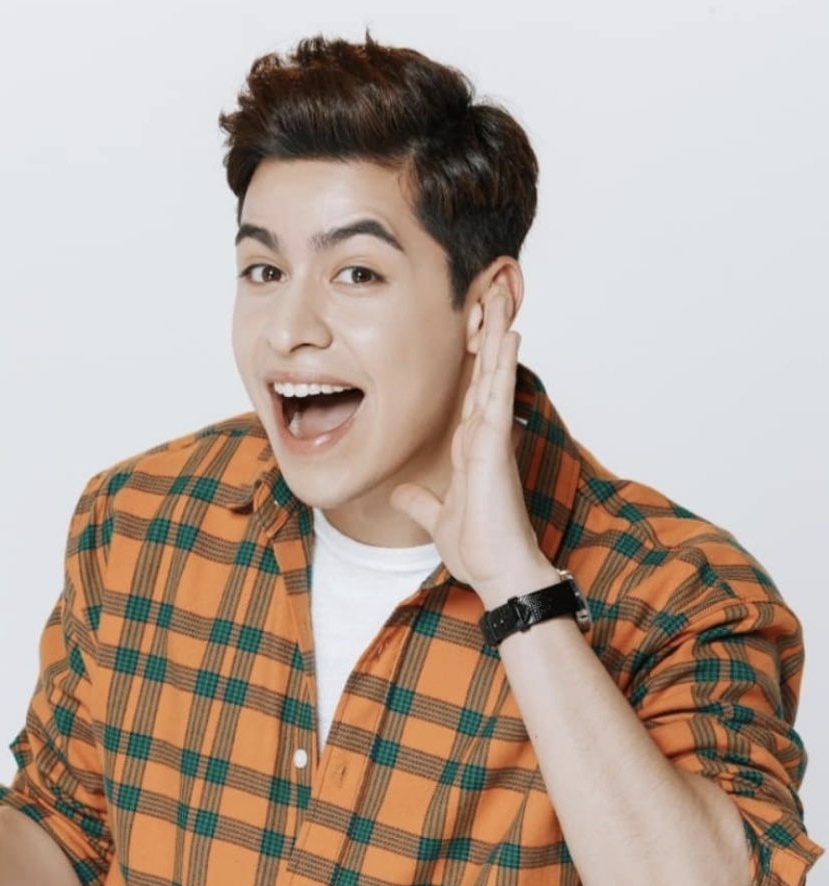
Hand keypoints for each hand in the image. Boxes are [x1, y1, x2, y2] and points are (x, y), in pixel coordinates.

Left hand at [391, 281, 556, 606]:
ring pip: (494, 373)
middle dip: (487, 331)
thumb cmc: (479, 549)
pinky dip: (501, 364)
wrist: (498, 573)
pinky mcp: (496, 447)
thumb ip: (420, 501)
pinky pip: (498, 396)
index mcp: (470, 447)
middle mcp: (484, 436)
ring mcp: (492, 438)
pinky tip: (507, 333)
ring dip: (497, 332)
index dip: (471, 357)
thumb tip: (402, 492)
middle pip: (484, 372)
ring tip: (500, 291)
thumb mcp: (435, 518)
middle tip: (490, 288)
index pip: (469, 391)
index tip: (471, 325)